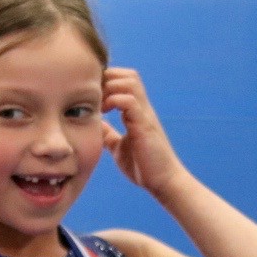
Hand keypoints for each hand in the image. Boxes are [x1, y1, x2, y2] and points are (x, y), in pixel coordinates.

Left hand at [102, 67, 185, 196]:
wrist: (163, 182)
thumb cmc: (144, 167)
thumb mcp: (119, 148)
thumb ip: (109, 135)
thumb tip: (97, 126)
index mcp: (136, 112)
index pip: (124, 81)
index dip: (107, 82)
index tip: (92, 97)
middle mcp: (142, 109)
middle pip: (128, 75)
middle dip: (108, 80)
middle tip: (93, 98)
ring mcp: (144, 115)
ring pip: (130, 82)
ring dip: (110, 88)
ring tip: (99, 105)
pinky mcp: (144, 125)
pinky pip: (130, 101)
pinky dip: (114, 101)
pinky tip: (104, 113)